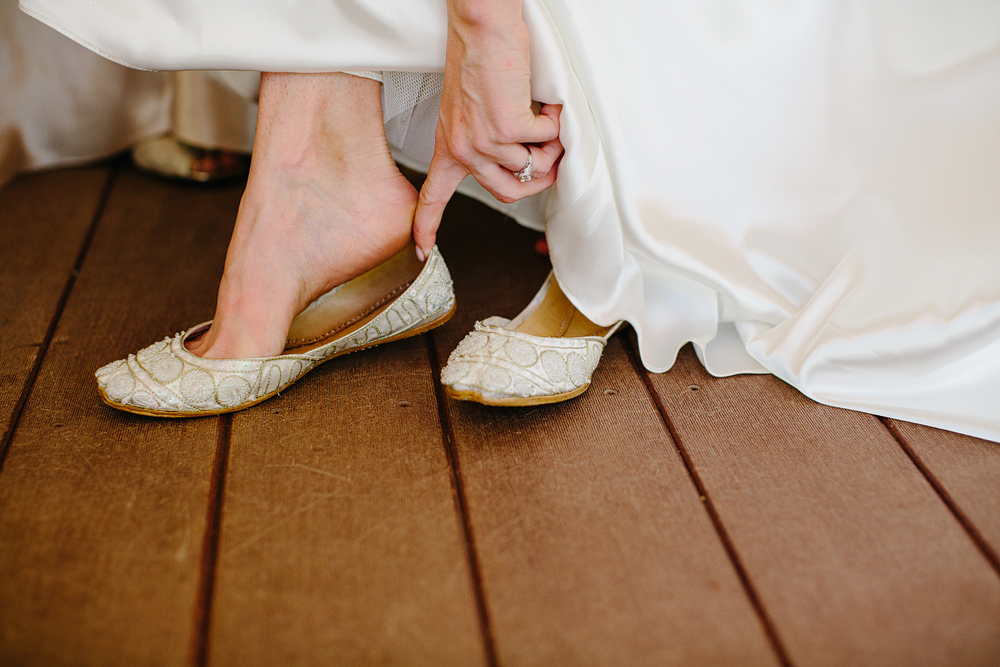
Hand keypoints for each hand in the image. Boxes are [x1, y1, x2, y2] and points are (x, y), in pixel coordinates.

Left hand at [413, 2, 563, 258]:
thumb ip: (487, 139)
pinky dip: (558, 122)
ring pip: (533, 169)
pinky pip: (548, 141)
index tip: (420, 249)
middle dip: (539, 181)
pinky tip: (550, 105)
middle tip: (551, 160)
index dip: (426, 226)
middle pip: (508, 192)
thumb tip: (524, 165)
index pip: (432, 195)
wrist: (482, 28)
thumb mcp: (471, 108)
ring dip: (552, 148)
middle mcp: (465, 148)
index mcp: (450, 145)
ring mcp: (486, 141)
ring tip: (550, 121)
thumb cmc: (481, 60)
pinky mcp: (509, 127)